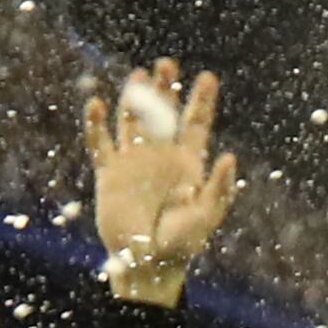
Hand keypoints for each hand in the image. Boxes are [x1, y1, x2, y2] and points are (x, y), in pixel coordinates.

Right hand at [86, 58, 239, 304]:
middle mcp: (160, 157)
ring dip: (134, 99)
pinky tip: (96, 103)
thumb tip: (230, 157)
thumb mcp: (205, 217)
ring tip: (139, 75)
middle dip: (166, 89)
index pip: (195, 125)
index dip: (201, 102)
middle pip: (163, 115)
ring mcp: (133, 163)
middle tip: (167, 63)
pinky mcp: (109, 175)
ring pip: (132, 121)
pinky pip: (101, 144)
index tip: (208, 77)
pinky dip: (97, 124)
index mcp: (187, 165)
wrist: (146, 264)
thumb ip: (218, 189)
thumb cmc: (181, 245)